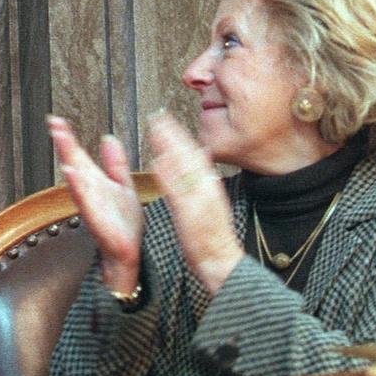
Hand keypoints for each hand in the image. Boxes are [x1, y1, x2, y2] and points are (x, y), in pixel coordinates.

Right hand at [48, 115, 144, 294]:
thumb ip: (115, 163)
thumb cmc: (124, 226)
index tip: (56, 120)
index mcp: (95, 183)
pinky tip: (72, 175)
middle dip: (64, 145)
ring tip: (62, 144)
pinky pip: (88, 205)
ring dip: (69, 163)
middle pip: (74, 164)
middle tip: (54, 125)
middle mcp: (91, 194)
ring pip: (78, 184)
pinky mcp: (100, 224)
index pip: (78, 155)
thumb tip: (108, 138)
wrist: (128, 256)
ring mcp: (93, 209)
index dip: (67, 137)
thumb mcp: (123, 186)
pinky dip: (80, 190)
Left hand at [147, 111, 242, 293]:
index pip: (194, 153)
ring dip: (168, 147)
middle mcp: (206, 188)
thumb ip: (206, 177)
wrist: (220, 260)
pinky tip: (157, 163)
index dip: (179, 134)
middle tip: (157, 114)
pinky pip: (177, 192)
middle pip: (188, 154)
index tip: (166, 118)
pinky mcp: (189, 214)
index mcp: (210, 185)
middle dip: (172, 133)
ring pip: (182, 167)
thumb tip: (203, 154)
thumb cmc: (212, 235)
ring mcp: (198, 199)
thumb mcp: (213, 200)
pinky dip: (168, 176)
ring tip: (154, 129)